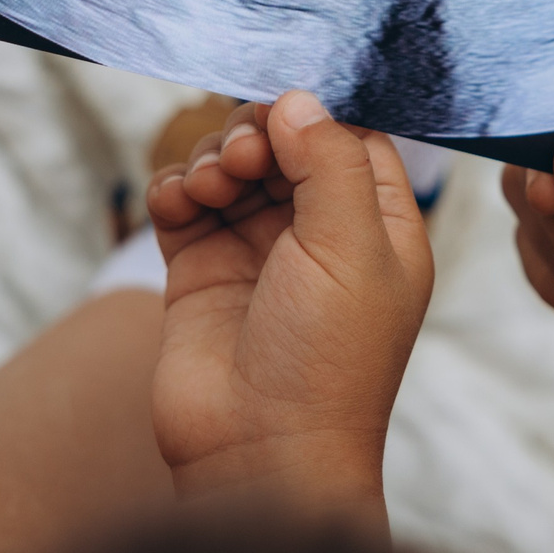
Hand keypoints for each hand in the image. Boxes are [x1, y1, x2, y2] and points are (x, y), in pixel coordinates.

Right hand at [144, 93, 432, 522]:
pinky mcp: (199, 270)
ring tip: (211, 186)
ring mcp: (256, 251)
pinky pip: (182, 202)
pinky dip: (174, 188)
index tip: (283, 105)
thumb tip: (296, 98)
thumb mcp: (351, 248)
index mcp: (378, 226)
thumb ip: (330, 161)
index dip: (315, 111)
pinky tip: (178, 204)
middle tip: (243, 158)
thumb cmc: (328, 362)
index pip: (351, 135)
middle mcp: (319, 233)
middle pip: (282, 141)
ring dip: (213, 157)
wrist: (259, 454)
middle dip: (256, 132)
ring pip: (229, 164)